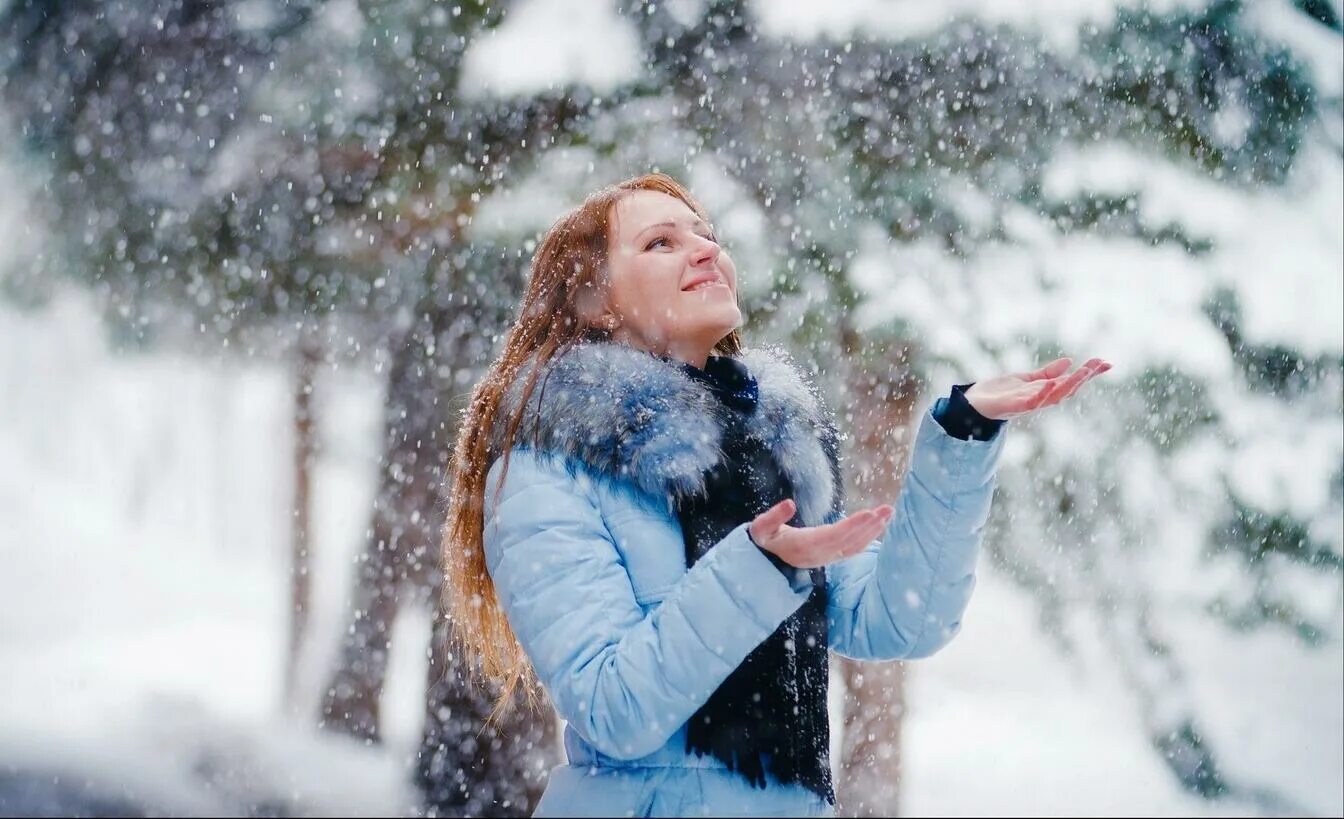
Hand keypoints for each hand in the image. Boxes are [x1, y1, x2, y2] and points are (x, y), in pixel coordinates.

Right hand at [749, 499, 894, 568]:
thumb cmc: (765, 539)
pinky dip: (868, 538)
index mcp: (803, 546)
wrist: (766, 560)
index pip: (833, 536)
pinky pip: (853, 549)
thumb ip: (773, 517)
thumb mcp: (761, 528)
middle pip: (848, 541)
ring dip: (873, 531)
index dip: (852, 526)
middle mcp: (818, 554)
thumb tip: (789, 503)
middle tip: (888, 509)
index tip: (869, 513)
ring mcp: (826, 558)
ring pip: (854, 546)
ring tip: (888, 514)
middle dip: (869, 525)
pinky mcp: (831, 557)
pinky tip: (878, 526)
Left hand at [963, 357, 1111, 420]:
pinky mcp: (1012, 407)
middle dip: (1083, 378)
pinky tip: (1049, 384)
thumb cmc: (999, 393)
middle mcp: (1039, 399)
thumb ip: (1046, 373)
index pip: (1071, 381)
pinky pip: (1030, 402)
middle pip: (1066, 390)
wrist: (972, 406)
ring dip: (1068, 385)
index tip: (1107, 363)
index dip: (1088, 373)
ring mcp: (1027, 404)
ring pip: (1053, 397)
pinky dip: (1040, 394)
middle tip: (1098, 365)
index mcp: (1044, 391)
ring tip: (1082, 373)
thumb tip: (1068, 362)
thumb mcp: (1025, 379)